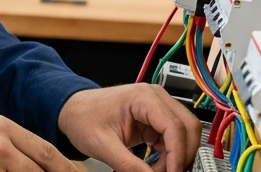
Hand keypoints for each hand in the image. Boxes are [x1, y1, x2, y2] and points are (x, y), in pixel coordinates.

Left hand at [57, 85, 201, 171]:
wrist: (73, 110)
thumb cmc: (82, 117)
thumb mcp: (102, 145)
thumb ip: (129, 166)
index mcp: (143, 97)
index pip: (175, 126)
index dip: (178, 154)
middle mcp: (155, 98)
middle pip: (188, 128)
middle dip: (182, 155)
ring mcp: (157, 107)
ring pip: (184, 135)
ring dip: (176, 157)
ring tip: (156, 171)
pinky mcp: (155, 120)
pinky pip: (174, 140)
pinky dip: (169, 156)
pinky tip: (154, 166)